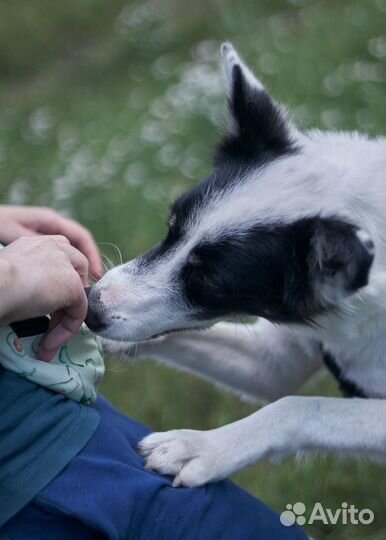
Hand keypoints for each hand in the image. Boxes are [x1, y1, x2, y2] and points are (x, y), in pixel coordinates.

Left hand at [0, 205, 101, 278]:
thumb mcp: (21, 233)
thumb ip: (42, 245)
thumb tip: (63, 263)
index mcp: (51, 220)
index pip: (82, 237)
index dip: (93, 256)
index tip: (96, 275)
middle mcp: (51, 226)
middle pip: (78, 246)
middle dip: (86, 266)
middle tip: (88, 287)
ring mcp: (44, 235)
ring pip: (67, 253)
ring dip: (74, 270)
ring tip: (75, 290)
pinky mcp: (36, 245)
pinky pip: (55, 257)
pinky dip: (61, 271)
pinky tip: (57, 285)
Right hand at [0, 235, 88, 360]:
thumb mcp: (9, 278)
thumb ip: (25, 281)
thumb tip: (27, 301)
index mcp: (35, 243)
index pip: (58, 257)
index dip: (57, 282)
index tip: (45, 306)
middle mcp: (54, 247)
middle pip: (77, 269)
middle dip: (69, 297)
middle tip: (51, 323)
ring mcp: (67, 265)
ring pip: (77, 294)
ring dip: (64, 321)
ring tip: (46, 343)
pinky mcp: (74, 286)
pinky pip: (78, 313)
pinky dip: (66, 331)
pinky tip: (47, 345)